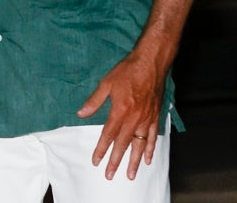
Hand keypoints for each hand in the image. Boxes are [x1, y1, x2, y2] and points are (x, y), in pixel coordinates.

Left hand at [76, 51, 165, 180]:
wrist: (150, 62)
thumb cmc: (127, 70)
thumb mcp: (106, 83)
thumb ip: (94, 100)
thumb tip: (81, 113)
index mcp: (120, 110)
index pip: (108, 135)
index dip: (101, 149)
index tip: (96, 161)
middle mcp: (133, 118)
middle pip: (123, 144)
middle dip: (115, 161)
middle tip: (110, 175)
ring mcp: (146, 118)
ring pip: (139, 144)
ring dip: (134, 161)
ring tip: (130, 174)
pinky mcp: (155, 116)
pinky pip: (153, 136)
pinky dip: (150, 149)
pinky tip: (147, 159)